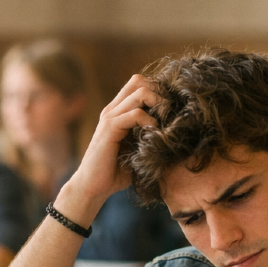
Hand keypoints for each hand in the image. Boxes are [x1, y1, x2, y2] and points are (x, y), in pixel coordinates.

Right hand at [58, 75, 159, 222]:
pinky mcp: (109, 128)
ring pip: (141, 91)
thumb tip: (175, 130)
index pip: (139, 84)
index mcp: (118, 111)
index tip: (169, 109)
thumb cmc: (115, 171)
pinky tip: (154, 134)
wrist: (92, 187)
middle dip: (159, 92)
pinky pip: (136, 114)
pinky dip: (150, 122)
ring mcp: (110, 117)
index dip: (157, 91)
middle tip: (169, 112)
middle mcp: (113, 109)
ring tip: (165, 122)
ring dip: (159, 104)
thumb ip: (148, 135)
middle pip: (139, 80)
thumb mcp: (137, 149)